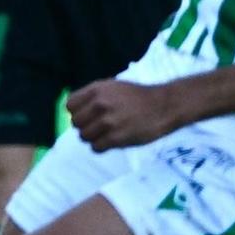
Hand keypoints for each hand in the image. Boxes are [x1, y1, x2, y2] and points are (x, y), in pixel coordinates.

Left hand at [65, 78, 186, 150]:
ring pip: (84, 137)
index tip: (86, 116)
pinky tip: (111, 141)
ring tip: (105, 134)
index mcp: (97, 89)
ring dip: (93, 138)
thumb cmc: (137, 97)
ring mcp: (108, 121)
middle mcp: (100, 104)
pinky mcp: (117, 138)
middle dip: (84, 126)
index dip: (77, 112)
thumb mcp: (113, 87)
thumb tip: (73, 111)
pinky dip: (101, 147)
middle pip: (76, 123)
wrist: (163, 106)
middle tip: (98, 127)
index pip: (70, 105)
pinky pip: (96, 148)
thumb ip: (93, 96)